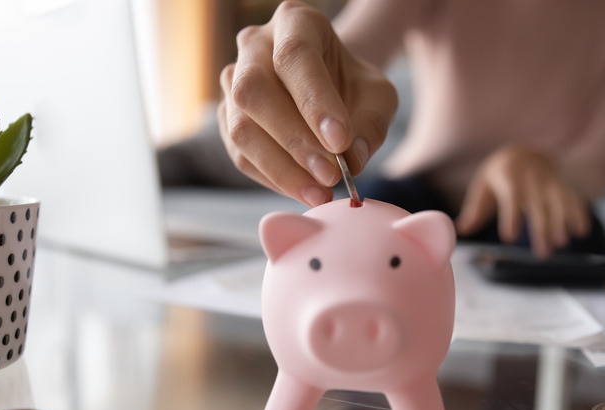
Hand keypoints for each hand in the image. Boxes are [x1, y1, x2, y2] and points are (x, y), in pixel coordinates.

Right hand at [217, 0, 397, 206]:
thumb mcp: (378, 96)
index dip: (315, 101)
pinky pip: (240, 154)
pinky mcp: (226, 119)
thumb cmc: (353, 86)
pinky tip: (303, 190)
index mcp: (295, 22)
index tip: (340, 141)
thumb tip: (353, 160)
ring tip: (319, 192)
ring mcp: (232, 82)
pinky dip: (272, 179)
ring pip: (240, 127)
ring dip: (281, 168)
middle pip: (254, 90)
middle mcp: (254, 46)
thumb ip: (371, 124)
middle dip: (294, 140)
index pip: (295, 56)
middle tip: (330, 175)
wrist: (331, 90)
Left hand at [455, 145, 590, 258]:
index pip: (511, 198)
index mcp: (509, 178)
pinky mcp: (562, 187)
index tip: (510, 238)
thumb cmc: (499, 175)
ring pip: (558, 203)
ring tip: (561, 244)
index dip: (511, 217)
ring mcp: (550, 183)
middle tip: (542, 254)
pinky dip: (578, 214)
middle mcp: (532, 180)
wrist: (525, 152)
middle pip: (537, 206)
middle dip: (541, 230)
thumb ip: (474, 210)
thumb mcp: (483, 186)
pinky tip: (580, 231)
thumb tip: (460, 230)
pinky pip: (573, 199)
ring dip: (561, 223)